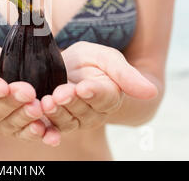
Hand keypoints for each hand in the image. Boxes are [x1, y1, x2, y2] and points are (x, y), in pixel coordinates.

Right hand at [0, 43, 60, 144]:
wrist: (0, 69)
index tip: (3, 86)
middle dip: (12, 102)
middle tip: (28, 92)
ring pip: (11, 124)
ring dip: (25, 117)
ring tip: (38, 108)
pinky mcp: (15, 129)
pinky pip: (25, 134)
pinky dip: (36, 134)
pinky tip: (46, 132)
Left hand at [41, 41, 157, 131]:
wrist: (66, 65)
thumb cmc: (90, 61)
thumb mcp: (106, 58)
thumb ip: (125, 74)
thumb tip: (151, 92)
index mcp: (110, 95)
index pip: (104, 96)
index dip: (94, 93)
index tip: (84, 87)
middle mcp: (94, 112)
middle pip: (83, 110)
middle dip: (71, 101)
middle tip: (60, 93)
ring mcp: (74, 119)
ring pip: (67, 120)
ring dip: (56, 113)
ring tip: (46, 102)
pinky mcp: (55, 122)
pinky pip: (51, 129)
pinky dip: (44, 130)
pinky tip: (37, 126)